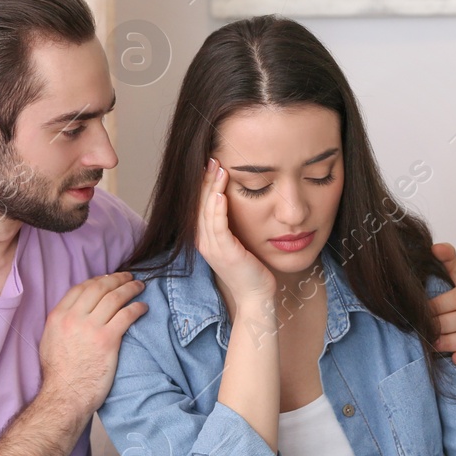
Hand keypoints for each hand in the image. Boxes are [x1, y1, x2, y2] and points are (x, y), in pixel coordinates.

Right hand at [38, 272, 147, 414]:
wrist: (65, 395)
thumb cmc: (58, 374)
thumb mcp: (49, 341)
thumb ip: (61, 323)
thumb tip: (73, 312)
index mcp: (58, 316)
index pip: (80, 288)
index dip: (97, 279)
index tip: (108, 279)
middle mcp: (73, 317)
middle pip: (99, 287)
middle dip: (116, 278)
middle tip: (128, 277)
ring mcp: (91, 328)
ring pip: (115, 297)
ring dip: (130, 288)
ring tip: (140, 287)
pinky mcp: (108, 340)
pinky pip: (126, 315)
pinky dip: (137, 308)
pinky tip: (143, 307)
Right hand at [196, 158, 276, 309]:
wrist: (256, 297)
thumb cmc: (251, 270)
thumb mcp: (237, 244)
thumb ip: (231, 226)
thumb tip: (234, 203)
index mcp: (205, 239)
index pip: (199, 206)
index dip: (203, 184)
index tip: (210, 164)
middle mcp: (203, 242)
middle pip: (199, 205)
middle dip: (205, 180)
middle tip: (211, 159)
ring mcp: (212, 248)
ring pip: (207, 212)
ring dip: (212, 189)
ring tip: (218, 169)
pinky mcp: (225, 253)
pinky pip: (218, 227)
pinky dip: (218, 209)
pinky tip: (222, 194)